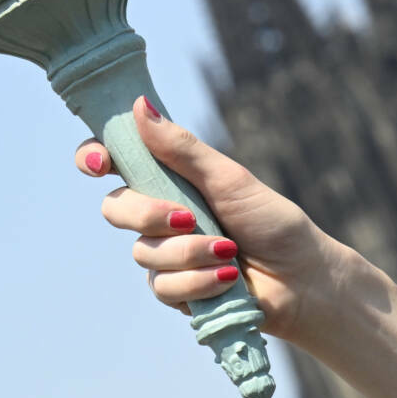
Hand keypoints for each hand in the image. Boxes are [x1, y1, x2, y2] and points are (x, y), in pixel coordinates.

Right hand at [75, 99, 356, 345]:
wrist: (303, 279)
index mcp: (171, 180)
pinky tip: (228, 278)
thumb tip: (140, 105)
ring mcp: (165, 255)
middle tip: (187, 218)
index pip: (114, 163)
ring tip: (229, 253)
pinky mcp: (176, 292)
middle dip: (147, 214)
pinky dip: (198, 281)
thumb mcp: (229, 180)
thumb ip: (183, 149)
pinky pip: (163, 286)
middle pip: (116, 208)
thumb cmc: (273, 223)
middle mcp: (160, 216)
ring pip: (142, 252)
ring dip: (188, 252)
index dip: (93, 157)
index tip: (100, 161)